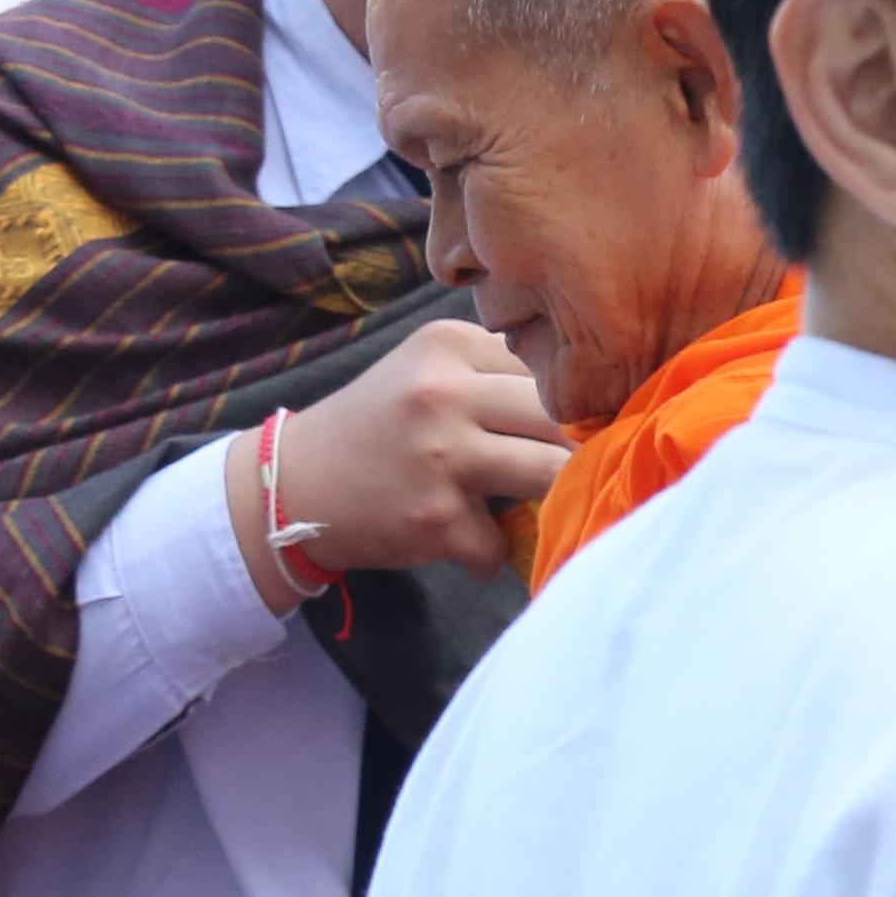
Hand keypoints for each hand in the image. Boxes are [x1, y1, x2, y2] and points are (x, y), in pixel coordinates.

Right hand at [232, 321, 565, 606]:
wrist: (296, 484)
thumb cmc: (381, 425)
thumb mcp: (429, 368)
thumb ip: (500, 371)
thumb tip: (599, 400)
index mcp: (448, 345)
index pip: (550, 370)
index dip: (578, 404)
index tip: (589, 428)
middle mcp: (443, 394)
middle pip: (562, 419)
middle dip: (584, 449)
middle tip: (588, 470)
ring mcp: (440, 456)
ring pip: (552, 474)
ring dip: (555, 497)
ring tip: (542, 503)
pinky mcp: (436, 516)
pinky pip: (503, 541)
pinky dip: (490, 551)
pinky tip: (467, 542)